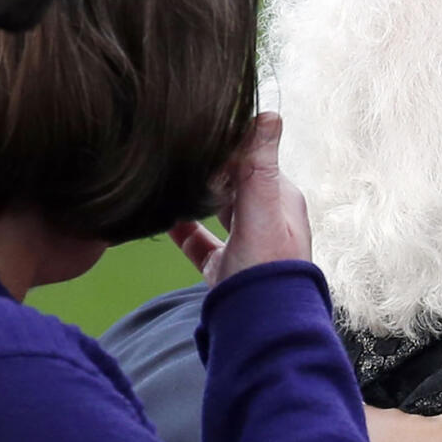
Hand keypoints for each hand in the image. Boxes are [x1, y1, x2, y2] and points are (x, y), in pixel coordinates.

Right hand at [170, 112, 311, 284]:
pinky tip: (161, 219)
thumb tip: (270, 113)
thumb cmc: (267, 269)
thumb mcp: (260, 212)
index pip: (251, 157)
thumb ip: (260, 166)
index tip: (192, 131)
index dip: (224, 145)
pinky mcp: (226, 268)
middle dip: (206, 167)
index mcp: (280, 199)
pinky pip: (201, 242)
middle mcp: (266, 218)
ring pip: (216, 209)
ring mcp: (246, 243)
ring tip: (164, 179)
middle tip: (172, 153)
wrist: (263, 327)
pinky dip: (183, 230)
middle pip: (232, 181)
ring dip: (194, 195)